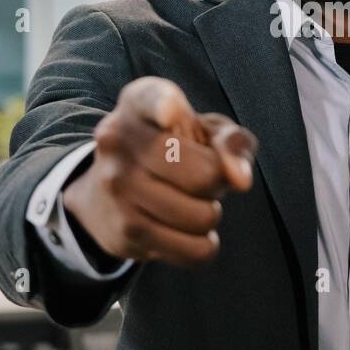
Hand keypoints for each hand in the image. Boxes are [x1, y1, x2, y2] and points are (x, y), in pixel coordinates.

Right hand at [63, 76, 257, 267]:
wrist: (108, 193)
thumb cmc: (174, 151)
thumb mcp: (205, 131)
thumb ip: (232, 143)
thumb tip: (241, 180)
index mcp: (138, 102)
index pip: (152, 99)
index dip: (167, 106)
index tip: (172, 110)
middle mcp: (119, 140)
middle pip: (204, 175)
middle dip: (217, 183)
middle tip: (199, 178)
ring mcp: (117, 187)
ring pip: (202, 217)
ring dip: (209, 214)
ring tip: (188, 202)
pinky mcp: (124, 230)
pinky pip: (195, 250)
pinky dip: (203, 245)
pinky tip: (185, 230)